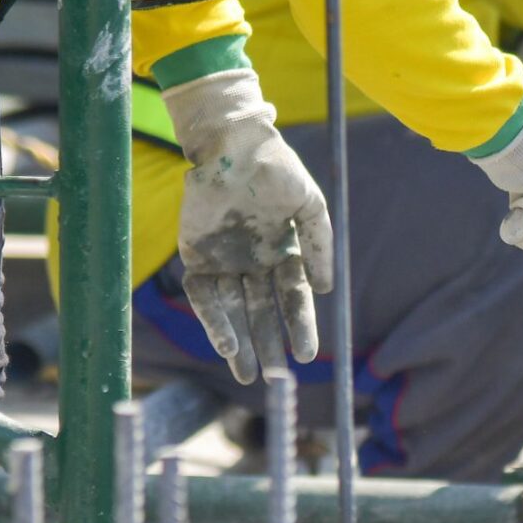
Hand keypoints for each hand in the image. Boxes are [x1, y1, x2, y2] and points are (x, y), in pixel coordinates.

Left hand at [163, 69, 333, 383]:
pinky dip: (215, 321)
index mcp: (285, 253)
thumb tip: (325, 290)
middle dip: (269, 345)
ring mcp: (225, 262)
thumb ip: (320, 245)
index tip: (306, 355)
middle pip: (263, 313)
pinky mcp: (196, 257)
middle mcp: (255, 263)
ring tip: (247, 374)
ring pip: (233, 312)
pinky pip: (205, 297)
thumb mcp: (310, 205)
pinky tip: (225, 343)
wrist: (232, 144)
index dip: (301, 327)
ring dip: (240, 344)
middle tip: (275, 379)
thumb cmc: (276, 170)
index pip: (293, 300)